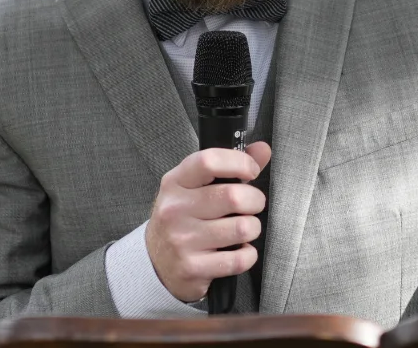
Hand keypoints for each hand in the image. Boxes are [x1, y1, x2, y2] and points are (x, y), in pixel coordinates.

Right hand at [144, 142, 272, 302]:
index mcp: (175, 182)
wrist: (155, 262)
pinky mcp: (192, 268)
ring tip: (245, 228)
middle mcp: (175, 209)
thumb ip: (230, 166)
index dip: (239, 163)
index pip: (209, 162)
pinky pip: (238, 259)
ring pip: (241, 228)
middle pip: (233, 196)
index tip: (251, 170)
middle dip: (255, 200)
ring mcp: (182, 240)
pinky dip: (248, 254)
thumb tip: (262, 150)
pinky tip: (240, 250)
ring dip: (253, 228)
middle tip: (253, 204)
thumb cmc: (182, 218)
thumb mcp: (194, 187)